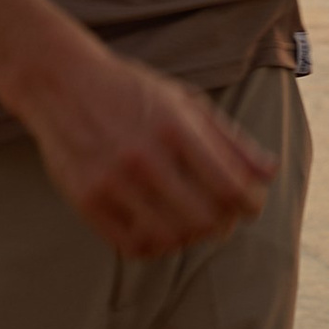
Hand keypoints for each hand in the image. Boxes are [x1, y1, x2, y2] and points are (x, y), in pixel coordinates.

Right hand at [16, 31, 275, 260]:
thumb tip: (269, 173)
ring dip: (190, 238)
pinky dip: (154, 246)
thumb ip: (230, 139)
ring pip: (169, 238)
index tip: (250, 205)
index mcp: (175, 126)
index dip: (251, 204)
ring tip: (192, 226)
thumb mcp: (185, 101)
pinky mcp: (85, 199)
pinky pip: (131, 245)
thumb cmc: (132, 92)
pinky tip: (159, 231)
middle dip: (223, 225)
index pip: (231, 186)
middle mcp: (143, 156)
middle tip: (222, 220)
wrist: (60, 82)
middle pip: (204, 219)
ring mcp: (111, 180)